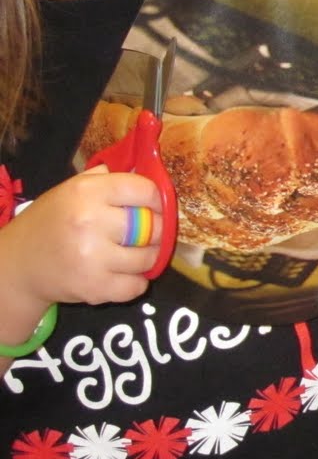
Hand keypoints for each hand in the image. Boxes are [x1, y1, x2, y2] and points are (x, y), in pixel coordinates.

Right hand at [2, 168, 162, 319]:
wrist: (19, 265)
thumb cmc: (51, 223)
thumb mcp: (69, 190)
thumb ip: (106, 180)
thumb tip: (145, 171)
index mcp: (86, 192)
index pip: (145, 190)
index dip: (156, 200)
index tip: (154, 207)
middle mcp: (90, 221)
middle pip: (153, 226)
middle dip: (155, 232)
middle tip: (145, 235)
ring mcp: (92, 257)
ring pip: (148, 258)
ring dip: (145, 258)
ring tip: (128, 254)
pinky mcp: (94, 287)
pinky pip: (137, 286)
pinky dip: (134, 283)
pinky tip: (119, 274)